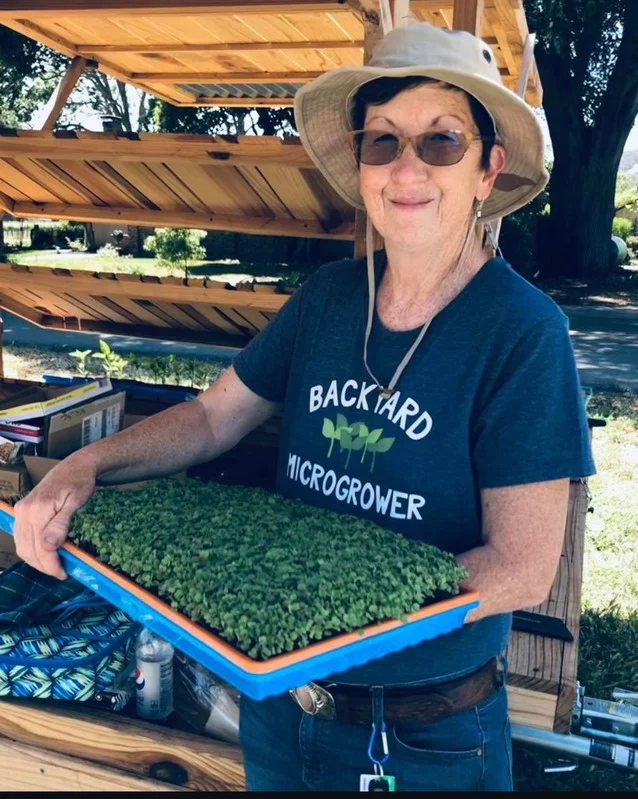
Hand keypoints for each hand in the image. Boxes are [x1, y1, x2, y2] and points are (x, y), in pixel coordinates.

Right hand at [13, 457, 96, 579]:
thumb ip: (61, 524)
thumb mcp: (76, 502)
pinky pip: (21, 537)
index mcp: (38, 510)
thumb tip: (49, 546)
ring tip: (54, 566)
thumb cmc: (79, 482)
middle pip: (27, 550)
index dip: (51, 565)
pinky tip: (44, 553)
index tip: (63, 574)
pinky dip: (30, 549)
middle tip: (61, 573)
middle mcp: (24, 511)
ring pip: (21, 545)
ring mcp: (21, 511)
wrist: (74, 466)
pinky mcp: (21, 511)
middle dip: (43, 566)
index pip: (40, 548)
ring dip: (35, 560)